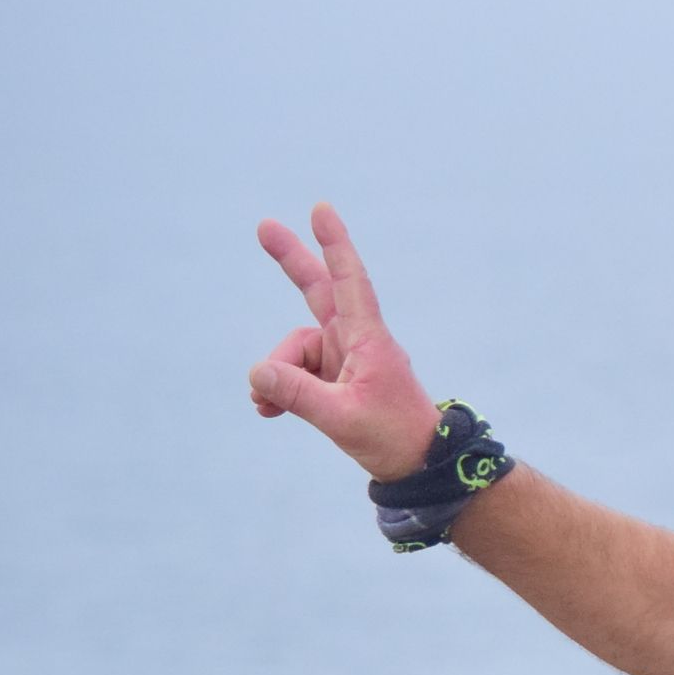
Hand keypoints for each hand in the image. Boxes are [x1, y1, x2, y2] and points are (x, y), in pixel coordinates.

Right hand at [249, 203, 442, 479]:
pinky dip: (279, 388)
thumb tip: (257, 372)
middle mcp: (355, 340)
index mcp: (369, 339)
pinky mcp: (333, 376)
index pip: (349, 282)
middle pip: (317, 289)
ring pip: (292, 351)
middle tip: (264, 226)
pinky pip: (294, 373)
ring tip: (266, 406)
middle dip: (291, 260)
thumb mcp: (340, 418)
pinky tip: (267, 409)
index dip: (335, 246)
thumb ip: (297, 395)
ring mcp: (342, 356)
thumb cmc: (392, 437)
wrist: (416, 464)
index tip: (321, 210)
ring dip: (275, 376)